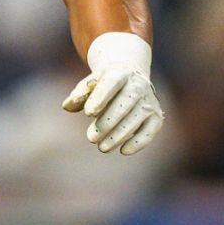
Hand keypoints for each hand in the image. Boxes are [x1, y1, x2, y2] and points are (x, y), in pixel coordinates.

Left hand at [63, 36, 164, 154]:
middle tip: (91, 138)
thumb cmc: (105, 83)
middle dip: (107, 123)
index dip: (100, 98)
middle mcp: (137, 86)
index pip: (110, 84)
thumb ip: (79, 93)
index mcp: (119, 73)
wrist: (131, 76)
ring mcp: (149, 101)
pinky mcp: (156, 116)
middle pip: (123, 105)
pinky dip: (138, 142)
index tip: (88, 112)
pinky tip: (123, 151)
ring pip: (135, 120)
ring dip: (118, 136)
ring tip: (101, 147)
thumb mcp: (91, 82)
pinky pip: (149, 131)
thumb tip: (67, 106)